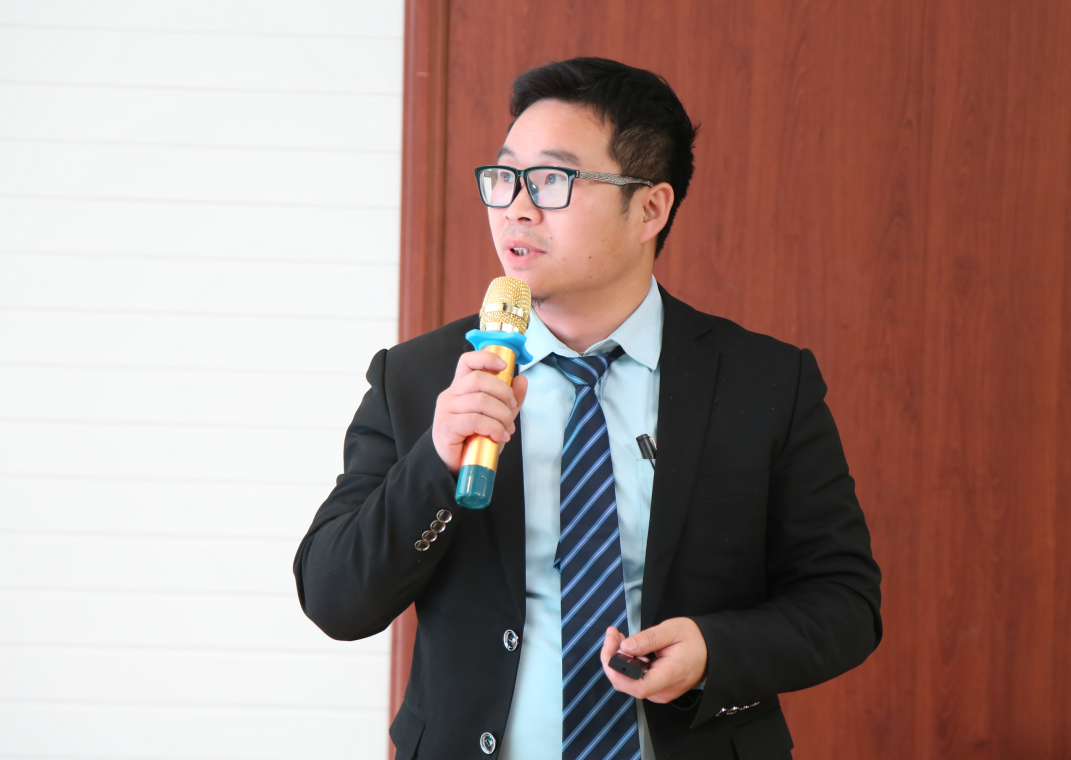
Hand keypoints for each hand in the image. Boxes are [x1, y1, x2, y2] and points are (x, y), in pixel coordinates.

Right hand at [432, 350, 528, 473]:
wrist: (455, 465)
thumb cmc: (474, 439)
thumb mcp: (497, 417)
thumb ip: (509, 399)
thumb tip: (522, 380)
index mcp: (461, 387)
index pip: (468, 361)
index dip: (486, 358)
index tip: (504, 365)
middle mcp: (451, 394)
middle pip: (479, 379)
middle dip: (503, 392)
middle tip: (511, 409)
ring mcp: (446, 409)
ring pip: (480, 400)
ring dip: (501, 415)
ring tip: (507, 428)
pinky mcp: (446, 426)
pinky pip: (474, 420)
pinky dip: (493, 428)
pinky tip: (500, 436)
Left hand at [599, 618, 707, 702]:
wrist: (712, 651)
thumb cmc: (695, 639)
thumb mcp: (672, 630)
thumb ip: (648, 639)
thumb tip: (625, 647)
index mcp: (669, 676)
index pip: (638, 687)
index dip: (618, 670)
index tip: (611, 646)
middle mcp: (662, 691)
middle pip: (626, 684)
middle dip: (612, 659)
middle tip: (612, 634)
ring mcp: (659, 692)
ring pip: (628, 683)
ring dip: (617, 660)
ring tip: (617, 637)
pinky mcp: (657, 689)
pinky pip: (635, 681)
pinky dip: (626, 664)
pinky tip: (627, 648)